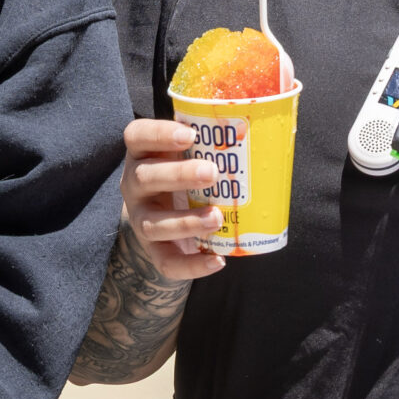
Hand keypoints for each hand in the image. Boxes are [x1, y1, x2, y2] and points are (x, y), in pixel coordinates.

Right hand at [120, 118, 224, 281]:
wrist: (162, 212)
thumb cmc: (184, 171)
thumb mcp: (187, 152)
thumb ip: (211, 141)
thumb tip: (264, 131)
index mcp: (143, 153)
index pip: (137, 136)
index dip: (160, 134)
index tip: (190, 134)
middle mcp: (134, 184)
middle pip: (145, 177)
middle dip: (179, 175)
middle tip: (212, 172)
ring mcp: (140, 218)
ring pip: (152, 224)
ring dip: (186, 222)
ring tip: (216, 218)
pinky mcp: (153, 249)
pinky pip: (166, 262)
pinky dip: (191, 266)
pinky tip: (217, 260)